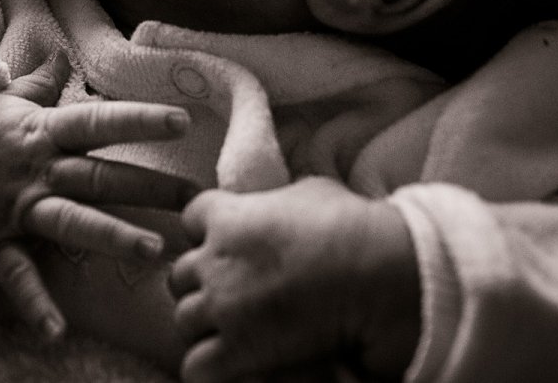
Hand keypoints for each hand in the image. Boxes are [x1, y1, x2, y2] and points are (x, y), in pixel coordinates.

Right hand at [0, 55, 193, 338]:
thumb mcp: (4, 98)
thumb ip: (42, 84)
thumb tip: (63, 55)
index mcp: (44, 132)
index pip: (99, 121)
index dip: (139, 119)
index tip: (183, 121)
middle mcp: (37, 169)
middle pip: (100, 176)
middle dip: (149, 188)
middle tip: (196, 202)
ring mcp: (17, 207)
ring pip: (71, 221)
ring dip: (112, 237)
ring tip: (154, 253)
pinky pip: (16, 275)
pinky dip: (34, 304)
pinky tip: (56, 331)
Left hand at [169, 177, 420, 382]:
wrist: (377, 273)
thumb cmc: (350, 226)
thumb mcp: (308, 191)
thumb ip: (277, 199)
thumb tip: (281, 201)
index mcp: (225, 216)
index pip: (189, 220)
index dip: (207, 233)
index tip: (228, 243)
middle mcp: (214, 261)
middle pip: (180, 275)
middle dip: (201, 284)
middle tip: (231, 293)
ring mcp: (223, 306)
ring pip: (184, 320)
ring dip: (205, 326)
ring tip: (233, 329)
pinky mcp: (239, 348)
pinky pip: (196, 366)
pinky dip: (208, 367)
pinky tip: (230, 363)